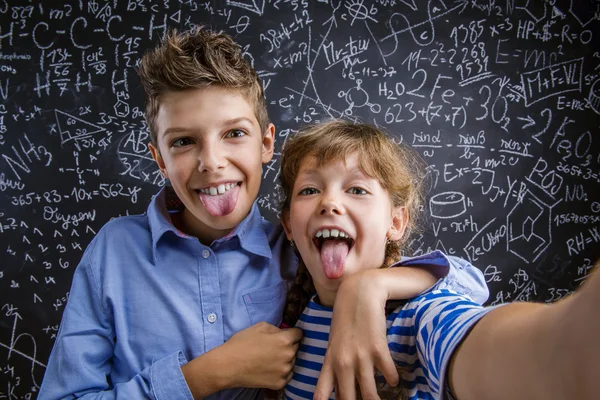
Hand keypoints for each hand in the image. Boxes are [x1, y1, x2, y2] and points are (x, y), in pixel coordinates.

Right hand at [223, 322, 301, 389]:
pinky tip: (269, 368)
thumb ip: (276, 328)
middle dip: (288, 346)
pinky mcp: (280, 383)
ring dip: (285, 359)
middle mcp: (288, 355)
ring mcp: (285, 371)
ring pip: (292, 361)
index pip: (299, 334)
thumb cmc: (241, 344)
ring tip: (269, 358)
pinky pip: (287, 374)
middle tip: (273, 347)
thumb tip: (284, 332)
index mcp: (284, 340)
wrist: (228, 366)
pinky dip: (281, 371)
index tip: (287, 335)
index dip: (292, 333)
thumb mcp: (259, 326)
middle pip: (296, 348)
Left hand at [314, 269, 398, 399]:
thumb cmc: (346, 319)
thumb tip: (341, 392)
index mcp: (330, 361)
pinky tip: (393, 379)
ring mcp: (360, 357)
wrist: (359, 293)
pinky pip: (389, 375)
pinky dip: (392, 380)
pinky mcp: (378, 349)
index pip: (321, 393)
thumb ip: (335, 367)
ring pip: (369, 394)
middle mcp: (343, 363)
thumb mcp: (335, 344)